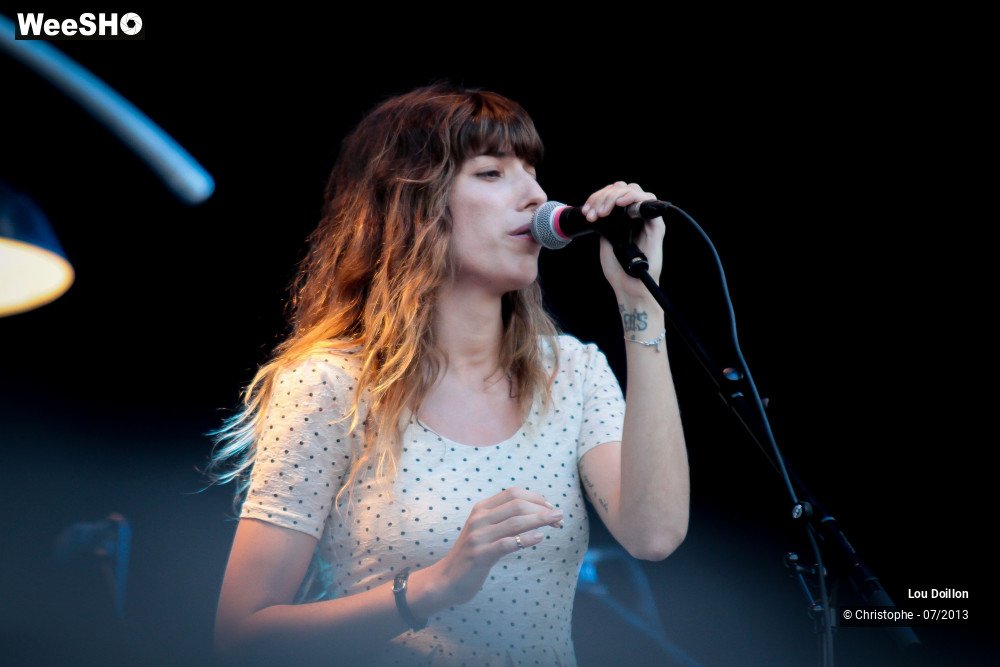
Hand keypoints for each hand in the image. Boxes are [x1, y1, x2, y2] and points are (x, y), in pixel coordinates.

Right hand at [425, 487, 562, 605]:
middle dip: (543, 509)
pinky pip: (507, 544)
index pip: (513, 493)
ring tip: (557, 524)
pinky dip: (526, 539)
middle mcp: (479, 518)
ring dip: (540, 521)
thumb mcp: (486, 530)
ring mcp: (479, 537)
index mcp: (481, 508)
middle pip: (517, 505)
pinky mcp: (480, 555)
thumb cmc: (473, 554)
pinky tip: (540, 538)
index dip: (536, 497)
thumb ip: (505, 519)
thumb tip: (537, 511)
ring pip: (515, 522)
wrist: (447, 579)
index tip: (551, 508)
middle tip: (559, 518)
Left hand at [581, 181, 664, 300]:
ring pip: (633, 190)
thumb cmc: (618, 267)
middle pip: (622, 188)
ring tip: (603, 212)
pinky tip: (620, 204)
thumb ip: (606, 221)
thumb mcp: (606, 239)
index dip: (598, 197)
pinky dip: (632, 198)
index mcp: (626, 218)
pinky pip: (648, 202)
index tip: (587, 212)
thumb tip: (598, 206)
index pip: (614, 193)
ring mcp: (647, 220)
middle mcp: (638, 216)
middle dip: (603, 197)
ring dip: (614, 197)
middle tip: (594, 214)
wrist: (628, 286)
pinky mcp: (656, 226)